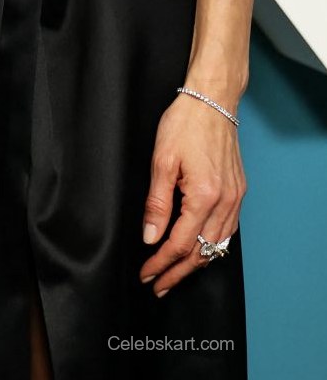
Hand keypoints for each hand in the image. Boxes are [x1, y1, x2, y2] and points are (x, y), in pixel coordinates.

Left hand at [138, 95, 245, 296]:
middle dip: (178, 272)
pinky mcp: (238, 192)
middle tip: (158, 285)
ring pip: (217, 245)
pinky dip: (211, 246)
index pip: (181, 243)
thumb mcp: (162, 160)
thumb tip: (150, 236)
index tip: (147, 274)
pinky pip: (227, 230)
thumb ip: (157, 203)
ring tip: (174, 274)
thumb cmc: (185, 123)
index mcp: (204, 196)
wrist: (212, 100)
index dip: (161, 263)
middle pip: (201, 252)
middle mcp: (225, 202)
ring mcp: (235, 198)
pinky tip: (199, 250)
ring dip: (195, 263)